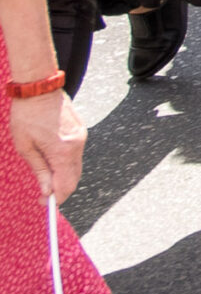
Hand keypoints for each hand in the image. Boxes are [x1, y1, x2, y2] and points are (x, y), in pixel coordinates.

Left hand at [11, 90, 82, 204]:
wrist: (40, 88)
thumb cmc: (27, 116)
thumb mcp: (26, 147)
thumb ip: (40, 171)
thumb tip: (46, 191)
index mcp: (63, 150)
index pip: (65, 184)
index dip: (56, 198)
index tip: (44, 204)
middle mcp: (77, 145)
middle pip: (74, 178)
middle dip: (60, 190)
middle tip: (43, 196)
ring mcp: (81, 137)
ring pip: (76, 166)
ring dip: (63, 177)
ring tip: (44, 178)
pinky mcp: (81, 131)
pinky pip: (76, 154)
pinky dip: (66, 164)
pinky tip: (52, 162)